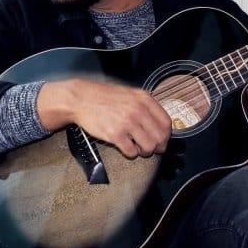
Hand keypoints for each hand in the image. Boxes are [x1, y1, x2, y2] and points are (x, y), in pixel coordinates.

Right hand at [36, 78, 171, 158]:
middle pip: (160, 137)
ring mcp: (127, 122)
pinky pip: (131, 151)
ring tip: (139, 149)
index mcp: (144, 99)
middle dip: (158, 147)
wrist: (81, 99)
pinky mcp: (115, 134)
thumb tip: (160, 124)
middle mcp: (138, 110)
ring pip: (148, 146)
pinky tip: (126, 148)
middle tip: (152, 149)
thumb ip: (146, 105)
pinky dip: (131, 153)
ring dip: (145, 152)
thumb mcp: (130, 94)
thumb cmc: (105, 97)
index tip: (162, 140)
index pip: (166, 123)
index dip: (166, 135)